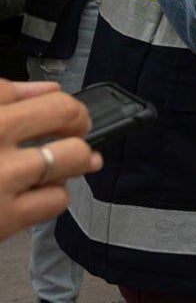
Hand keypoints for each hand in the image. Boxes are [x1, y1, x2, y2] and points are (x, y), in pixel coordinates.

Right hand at [0, 79, 102, 242]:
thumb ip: (0, 98)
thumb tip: (44, 89)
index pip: (24, 88)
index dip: (48, 96)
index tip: (54, 104)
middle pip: (64, 112)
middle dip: (78, 119)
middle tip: (77, 127)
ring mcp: (2, 178)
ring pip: (72, 155)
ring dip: (77, 158)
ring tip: (71, 160)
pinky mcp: (5, 217)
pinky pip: (57, 199)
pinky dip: (55, 195)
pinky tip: (39, 193)